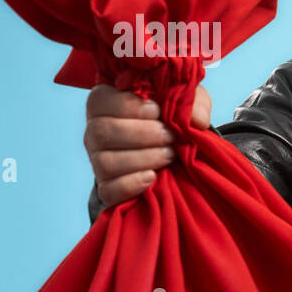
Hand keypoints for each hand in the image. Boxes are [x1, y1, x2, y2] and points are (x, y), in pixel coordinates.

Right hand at [84, 83, 210, 206]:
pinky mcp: (106, 188)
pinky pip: (108, 190)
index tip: (157, 111)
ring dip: (144, 158)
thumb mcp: (184, 102)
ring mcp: (97, 161)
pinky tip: (152, 176)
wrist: (172, 152)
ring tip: (169, 155)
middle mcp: (95, 132)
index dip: (128, 106)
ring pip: (106, 162)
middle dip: (143, 134)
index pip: (99, 101)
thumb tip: (197, 120)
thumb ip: (192, 102)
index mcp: (105, 104)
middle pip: (102, 132)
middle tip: (170, 137)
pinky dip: (131, 184)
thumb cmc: (171, 118)